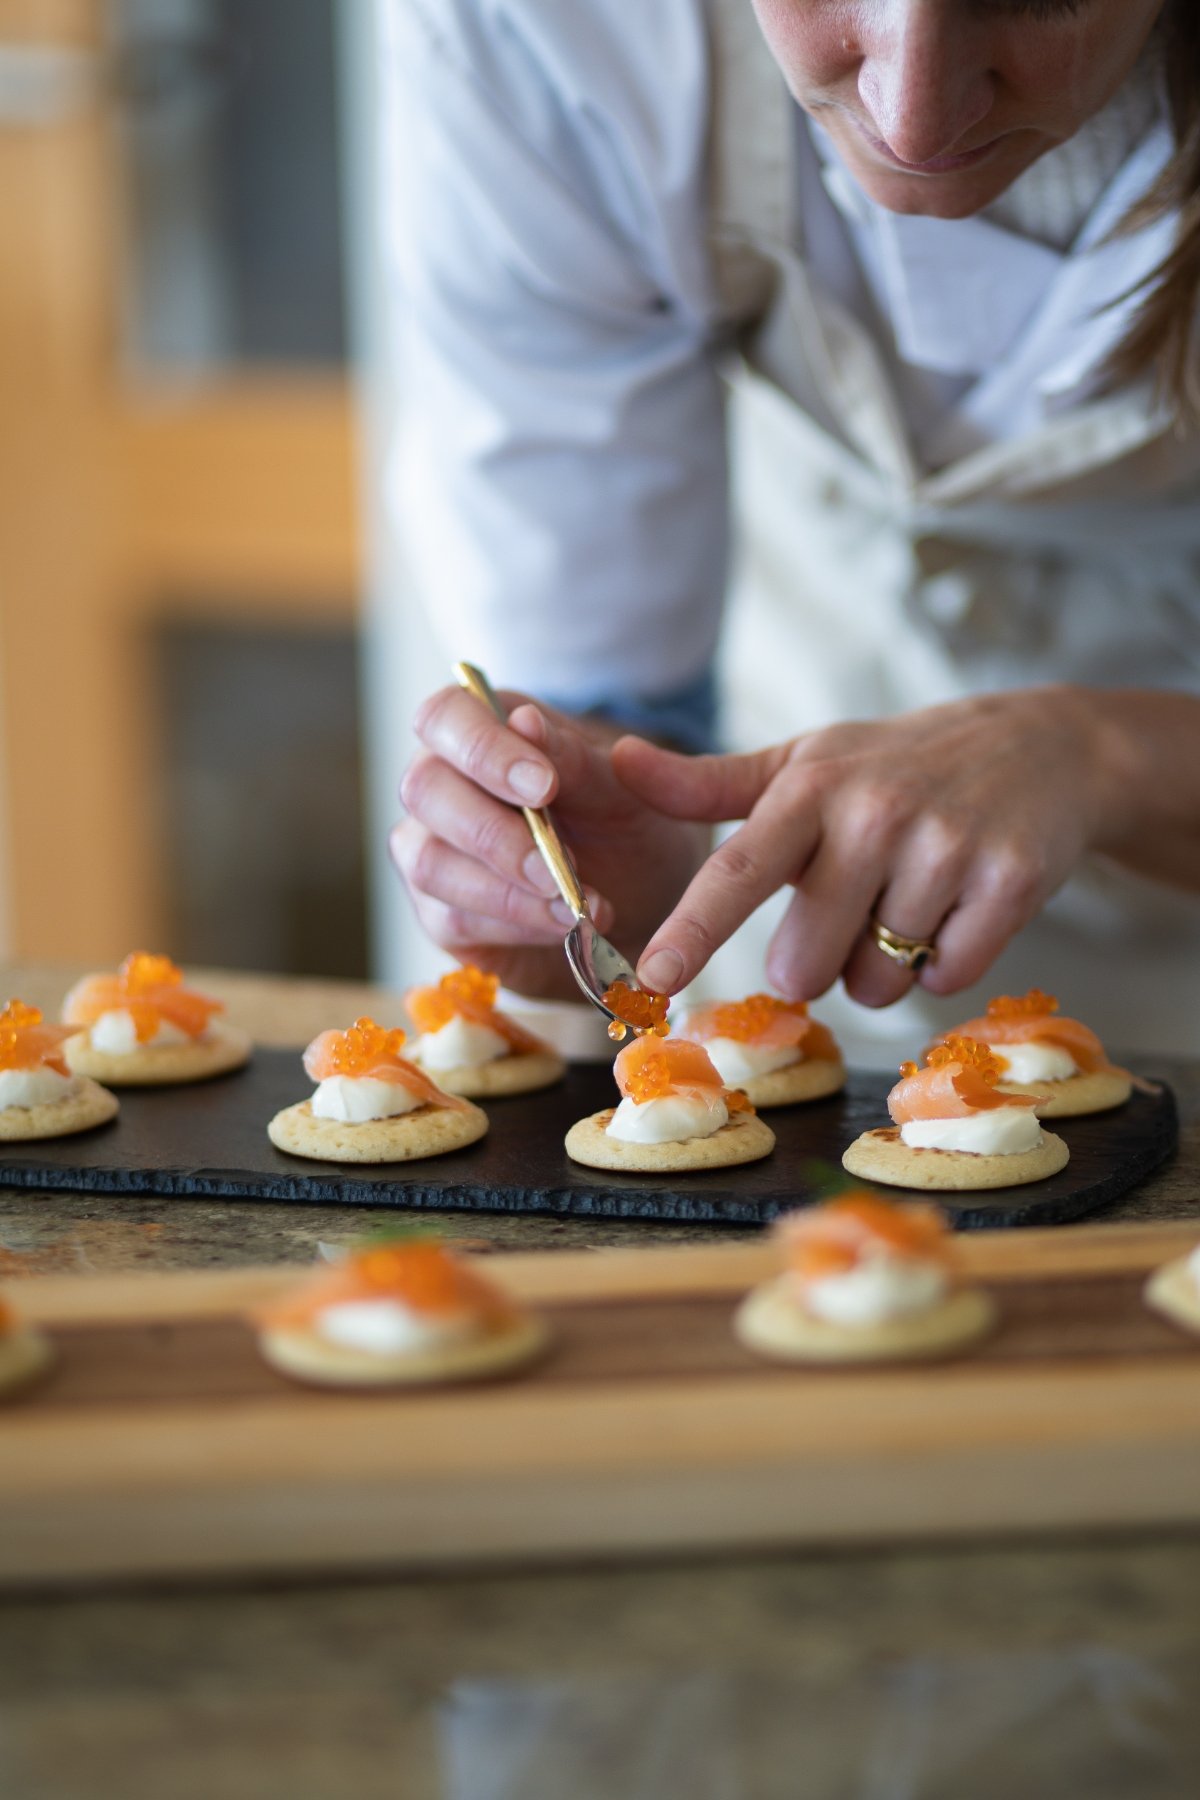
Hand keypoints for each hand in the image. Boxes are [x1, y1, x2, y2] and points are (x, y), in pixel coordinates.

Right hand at [392, 687, 709, 999]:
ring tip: (572, 904)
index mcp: (476, 729)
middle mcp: (440, 783)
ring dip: (507, 890)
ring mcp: (429, 849)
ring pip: (429, 863)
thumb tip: (526, 722)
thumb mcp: (611, 787)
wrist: (637, 892)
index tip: (544, 786)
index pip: (443, 717)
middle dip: (493, 832)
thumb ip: (570, 757)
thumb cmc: (614, 819)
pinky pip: (455, 919)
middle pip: (422, 789)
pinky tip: (561, 924)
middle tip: (559, 864)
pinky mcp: (440, 912)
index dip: (483, 750)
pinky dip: (516, 924)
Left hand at [614, 687, 1113, 1006]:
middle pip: (804, 962)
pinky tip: (958, 907)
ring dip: (885, 965)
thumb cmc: (896, 764)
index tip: (653, 977)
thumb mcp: (803, 762)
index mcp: (810, 790)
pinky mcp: (1009, 881)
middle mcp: (874, 815)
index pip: (738, 870)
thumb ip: (707, 783)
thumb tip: (616, 762)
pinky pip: (946, 978)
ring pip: (877, 980)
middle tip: (851, 908)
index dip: (693, 930)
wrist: (1041, 747)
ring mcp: (946, 847)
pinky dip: (946, 962)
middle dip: (818, 961)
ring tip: (910, 899)